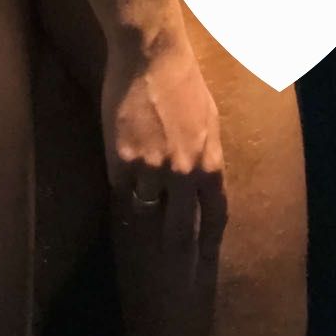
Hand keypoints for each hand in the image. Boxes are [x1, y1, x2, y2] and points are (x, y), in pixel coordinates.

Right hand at [102, 34, 227, 258]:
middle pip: (181, 229)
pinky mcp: (122, 159)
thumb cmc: (184, 81)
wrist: (150, 56)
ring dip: (145, 211)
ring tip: (140, 218)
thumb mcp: (209, 121)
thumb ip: (206, 157)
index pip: (215, 217)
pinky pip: (121, 185)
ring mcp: (152, 169)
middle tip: (176, 280)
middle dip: (178, 255)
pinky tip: (121, 170)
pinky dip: (122, 183)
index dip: (209, 244)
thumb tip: (201, 184)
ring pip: (146, 209)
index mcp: (211, 164)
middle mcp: (184, 174)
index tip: (206, 265)